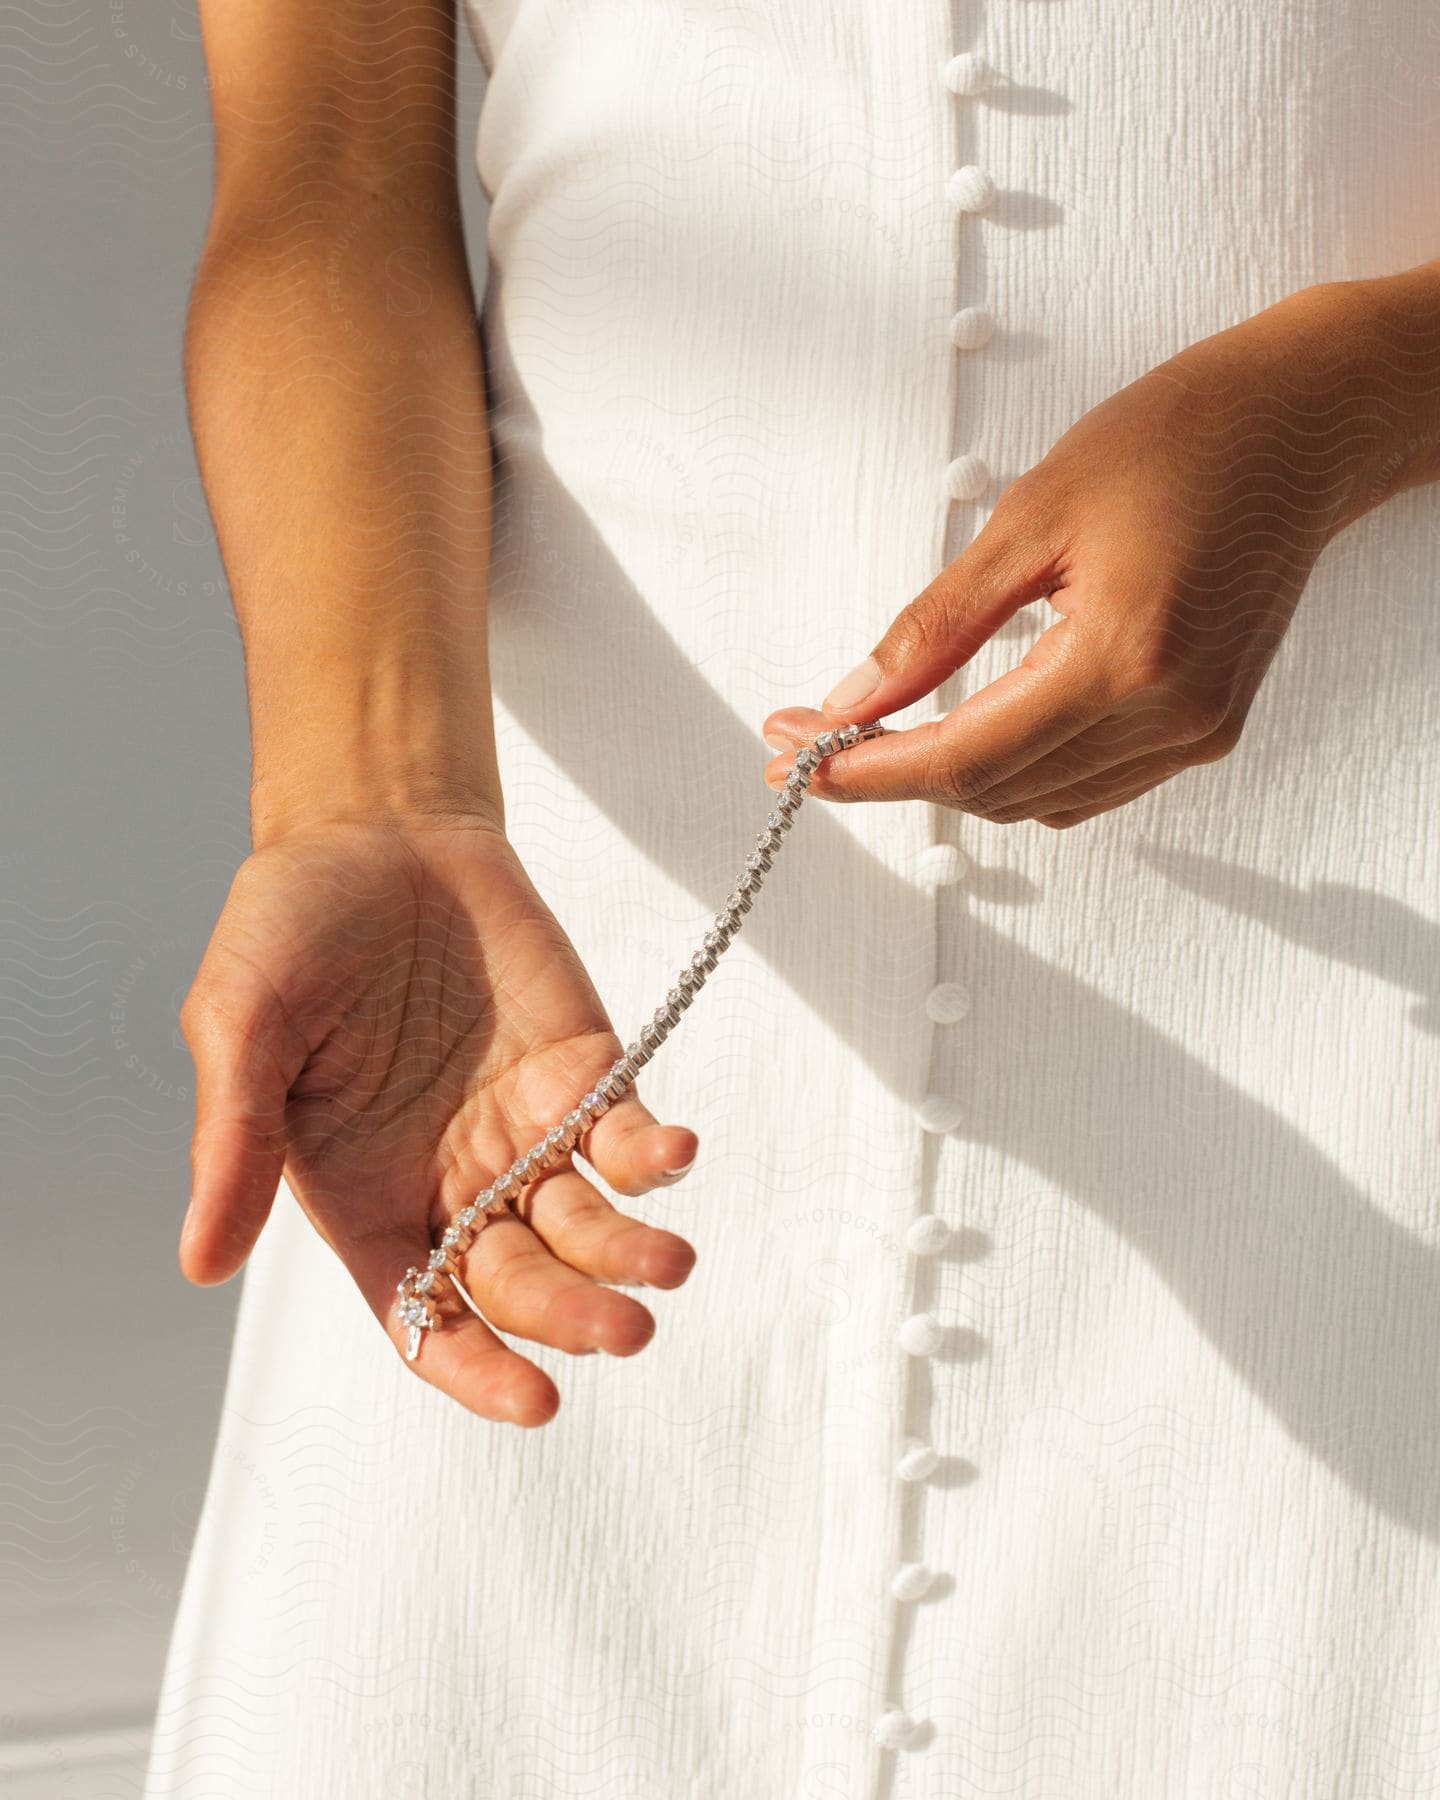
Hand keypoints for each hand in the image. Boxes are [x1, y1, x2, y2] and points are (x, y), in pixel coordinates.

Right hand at [177, 812, 698, 1425]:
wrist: (376, 831)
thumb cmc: (289, 929)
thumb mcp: (241, 1028)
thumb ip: (236, 1142)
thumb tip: (202, 1264)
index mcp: (363, 1199)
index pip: (423, 1316)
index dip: (476, 1368)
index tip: (536, 1402)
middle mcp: (448, 1184)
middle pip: (520, 1282)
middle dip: (572, 1314)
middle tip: (624, 1331)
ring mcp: (522, 1132)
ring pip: (586, 1223)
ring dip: (630, 1251)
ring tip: (669, 1262)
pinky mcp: (580, 1073)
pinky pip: (624, 1134)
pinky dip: (654, 1153)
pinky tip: (672, 1151)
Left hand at [761, 281, 1392, 825]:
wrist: (1306, 421)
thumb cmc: (1182, 436)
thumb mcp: (1032, 515)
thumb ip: (934, 626)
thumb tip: (852, 702)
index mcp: (1125, 660)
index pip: (965, 759)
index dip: (868, 771)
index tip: (793, 760)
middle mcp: (1169, 717)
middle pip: (995, 792)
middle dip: (891, 774)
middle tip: (808, 739)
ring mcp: (1196, 732)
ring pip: (1037, 802)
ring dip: (950, 779)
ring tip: (873, 738)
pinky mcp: (1207, 727)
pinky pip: (1087, 786)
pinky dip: (1016, 772)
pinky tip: (966, 734)